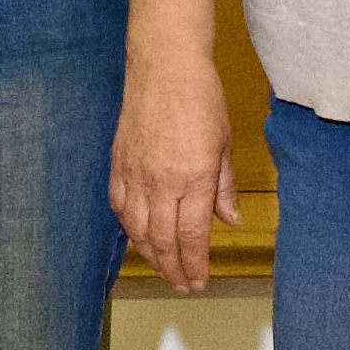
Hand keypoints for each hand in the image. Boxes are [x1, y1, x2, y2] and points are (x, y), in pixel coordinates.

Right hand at [112, 50, 239, 290]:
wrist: (164, 65)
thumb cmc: (201, 98)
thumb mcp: (225, 143)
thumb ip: (224, 187)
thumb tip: (230, 220)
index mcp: (195, 177)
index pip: (192, 236)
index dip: (195, 265)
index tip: (198, 282)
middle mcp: (162, 181)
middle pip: (164, 240)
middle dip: (174, 269)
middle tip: (182, 285)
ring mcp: (136, 173)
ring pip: (138, 230)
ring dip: (150, 255)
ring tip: (162, 268)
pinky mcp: (119, 163)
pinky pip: (120, 206)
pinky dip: (128, 228)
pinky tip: (137, 238)